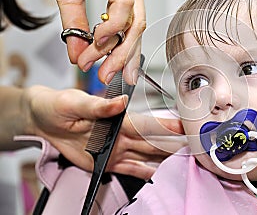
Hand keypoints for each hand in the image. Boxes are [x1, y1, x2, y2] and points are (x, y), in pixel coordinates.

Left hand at [23, 86, 184, 178]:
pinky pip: (130, 169)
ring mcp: (116, 149)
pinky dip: (145, 172)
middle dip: (174, 144)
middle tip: (194, 148)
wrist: (42, 120)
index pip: (146, 123)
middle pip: (152, 141)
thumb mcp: (75, 102)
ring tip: (183, 163)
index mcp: (116, 117)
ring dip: (164, 159)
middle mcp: (120, 133)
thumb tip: (121, 103)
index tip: (185, 127)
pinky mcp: (107, 162)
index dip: (167, 126)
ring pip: (145, 156)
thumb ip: (99, 104)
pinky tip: (160, 173)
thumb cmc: (57, 105)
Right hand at [34, 0, 145, 84]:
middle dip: (123, 57)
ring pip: (133, 19)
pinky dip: (112, 26)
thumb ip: (77, 27)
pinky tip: (99, 40)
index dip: (128, 52)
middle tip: (108, 76)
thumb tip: (78, 56)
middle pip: (137, 26)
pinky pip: (123, 4)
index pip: (134, 25)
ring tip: (95, 63)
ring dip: (114, 48)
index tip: (119, 73)